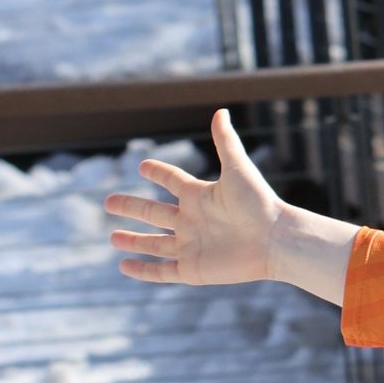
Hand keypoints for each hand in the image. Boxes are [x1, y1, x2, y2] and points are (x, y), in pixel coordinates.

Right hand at [107, 110, 283, 286]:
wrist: (276, 240)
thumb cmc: (259, 204)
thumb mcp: (238, 169)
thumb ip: (226, 141)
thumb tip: (220, 111)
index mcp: (200, 195)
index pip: (172, 181)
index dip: (158, 172)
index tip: (142, 165)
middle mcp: (193, 220)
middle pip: (154, 212)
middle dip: (131, 207)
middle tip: (108, 201)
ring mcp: (192, 246)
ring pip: (154, 243)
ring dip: (133, 240)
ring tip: (112, 237)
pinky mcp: (194, 269)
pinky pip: (163, 271)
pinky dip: (143, 270)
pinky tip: (124, 266)